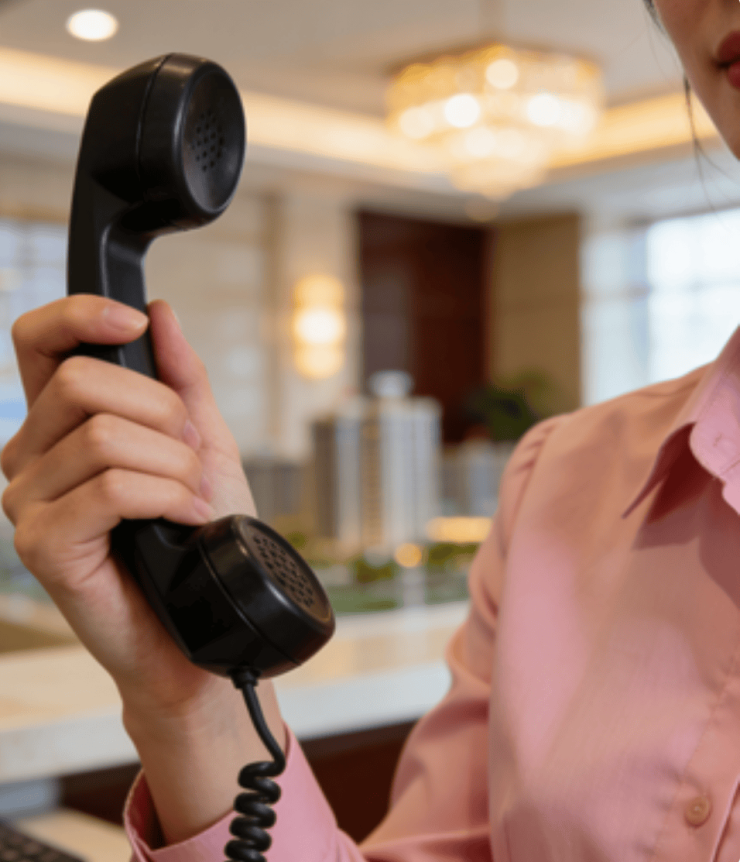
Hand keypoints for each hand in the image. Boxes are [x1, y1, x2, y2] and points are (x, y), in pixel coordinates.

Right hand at [1, 295, 283, 843]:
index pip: (40, 342)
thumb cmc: (198, 537)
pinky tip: (184, 517)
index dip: (80, 315)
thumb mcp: (201, 445)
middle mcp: (32, 456)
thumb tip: (160, 314)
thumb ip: (181, 382)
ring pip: (104, 437)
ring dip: (174, 465)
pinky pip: (109, 488)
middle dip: (162, 413)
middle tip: (192, 456)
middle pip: (82, 382)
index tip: (134, 324)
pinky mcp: (41, 544)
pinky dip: (165, 495)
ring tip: (194, 497)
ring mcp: (29, 501)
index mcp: (64, 424)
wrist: (198, 624)